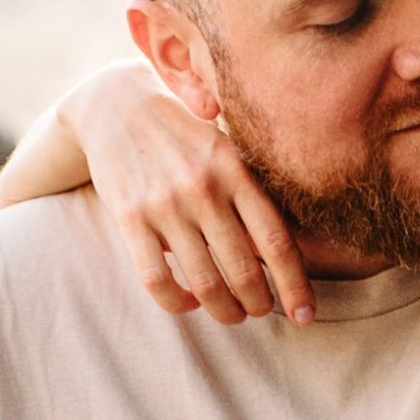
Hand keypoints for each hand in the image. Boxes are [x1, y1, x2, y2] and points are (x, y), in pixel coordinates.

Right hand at [67, 63, 312, 326]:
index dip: (296, 287)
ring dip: (224, 311)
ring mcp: (165, 204)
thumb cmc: (182, 135)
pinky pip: (157, 281)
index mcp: (235, 171)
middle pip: (245, 272)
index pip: (277, 243)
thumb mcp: (223, 150)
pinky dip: (178, 303)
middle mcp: (204, 188)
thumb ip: (250, 195)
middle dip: (259, 305)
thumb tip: (285, 254)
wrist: (114, 103)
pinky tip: (189, 300)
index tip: (305, 317)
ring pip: (205, 284)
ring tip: (231, 313)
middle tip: (259, 311)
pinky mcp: (129, 218)